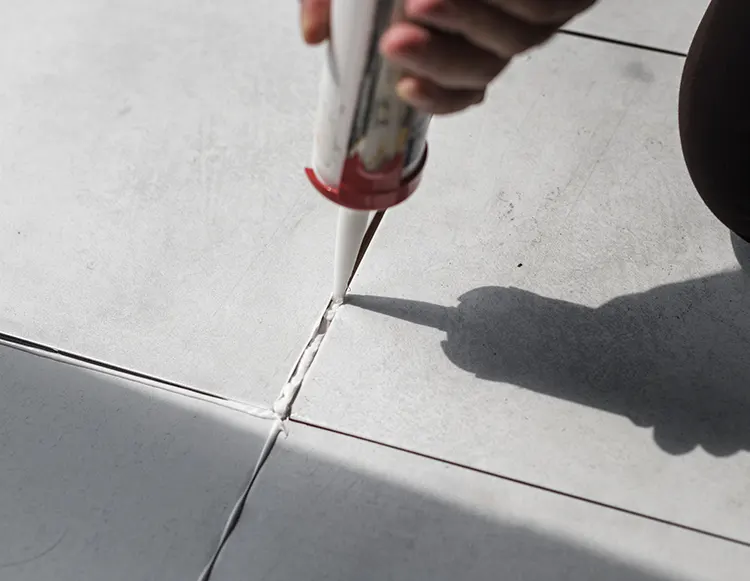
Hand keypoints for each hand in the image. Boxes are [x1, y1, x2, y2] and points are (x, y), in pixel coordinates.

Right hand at [300, 0, 595, 113]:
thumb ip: (335, 1)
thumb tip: (313, 35)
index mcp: (461, 37)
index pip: (454, 90)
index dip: (433, 98)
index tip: (404, 88)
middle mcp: (500, 31)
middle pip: (480, 71)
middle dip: (440, 60)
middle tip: (397, 38)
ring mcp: (540, 9)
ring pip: (516, 40)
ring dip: (468, 20)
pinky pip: (545, 4)